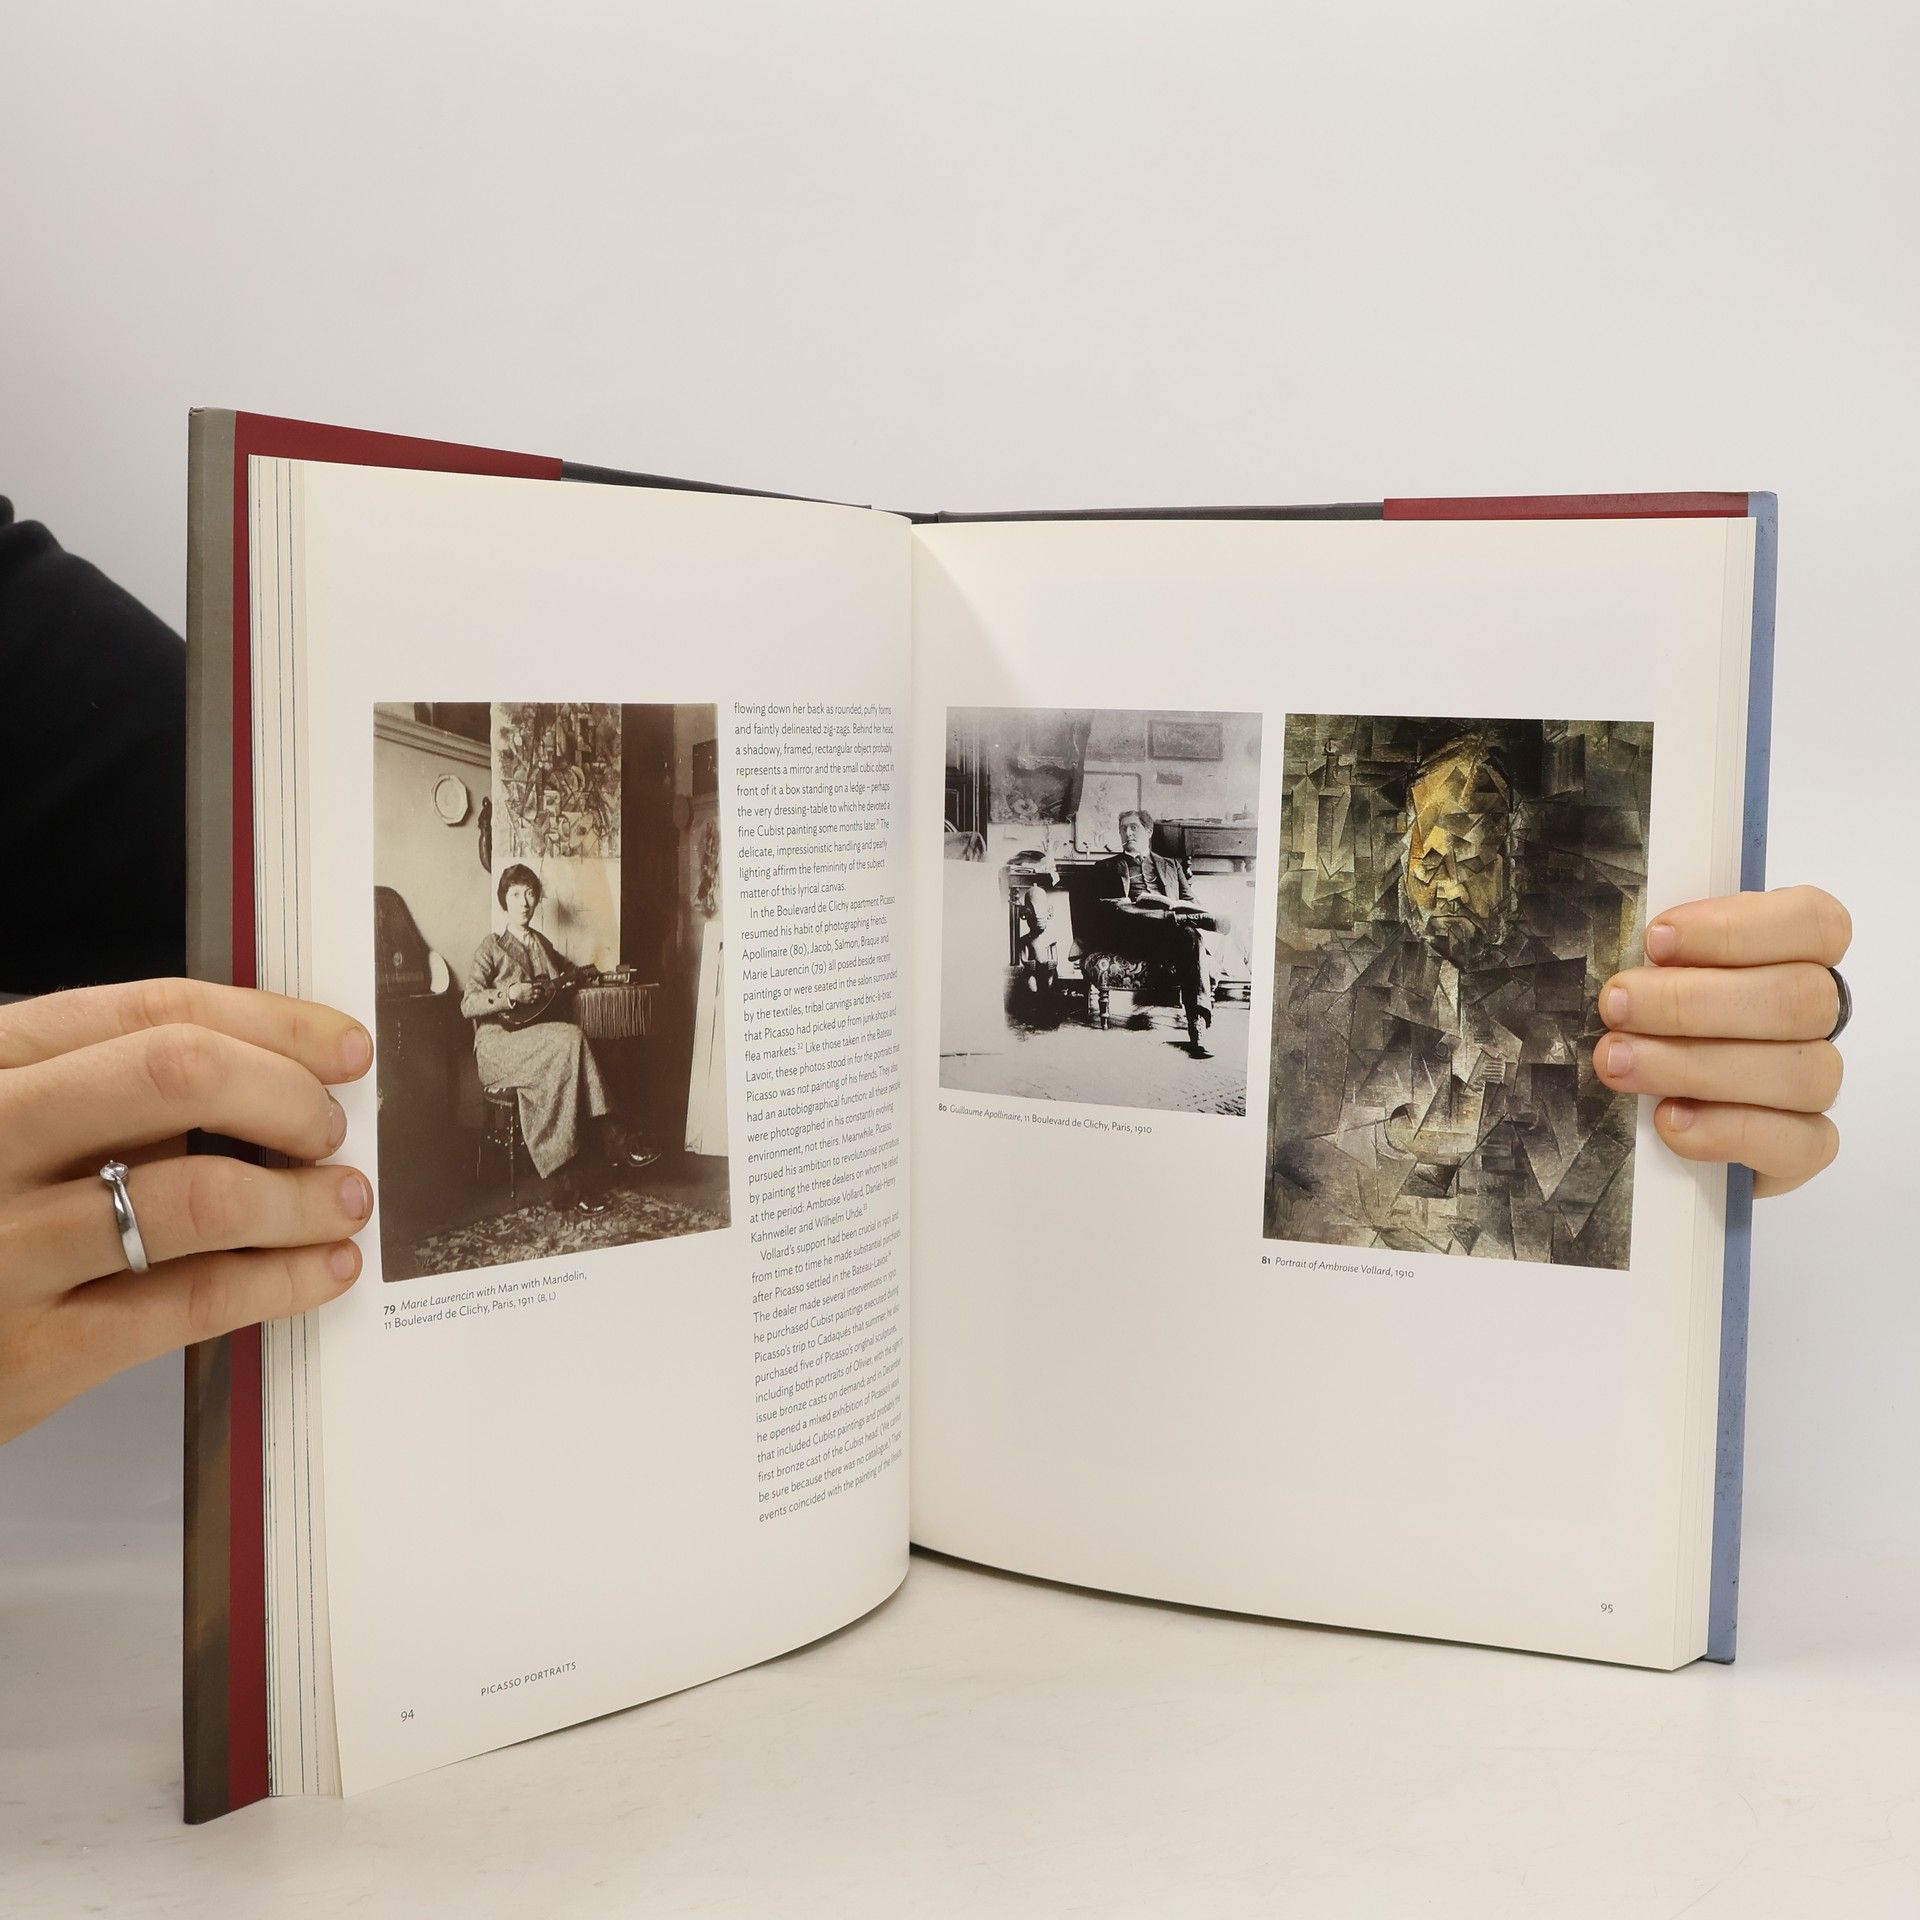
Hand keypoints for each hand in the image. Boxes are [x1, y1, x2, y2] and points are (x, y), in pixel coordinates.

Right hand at [0, 979, 374, 1444]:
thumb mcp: (11, 1129)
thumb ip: (104, 1093)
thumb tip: (276, 1074)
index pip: (147, 1012)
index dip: (270, 1023)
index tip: (345, 1046)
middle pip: (178, 1074)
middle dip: (288, 1096)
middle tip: (331, 1130)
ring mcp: (3, 1250)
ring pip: (201, 1194)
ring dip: (304, 1197)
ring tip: (345, 1202)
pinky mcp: (33, 1354)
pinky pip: (193, 1301)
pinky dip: (285, 1279)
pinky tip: (323, 1269)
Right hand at [508, 981, 538, 1005]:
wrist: (513, 994)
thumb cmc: (516, 988)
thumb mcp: (520, 982)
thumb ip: (525, 981)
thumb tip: (527, 978)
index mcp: (530, 986)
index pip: (538, 984)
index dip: (540, 984)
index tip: (541, 984)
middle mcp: (531, 991)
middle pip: (539, 991)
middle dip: (539, 991)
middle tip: (538, 991)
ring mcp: (530, 996)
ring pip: (537, 996)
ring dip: (537, 996)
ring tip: (536, 995)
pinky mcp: (528, 1000)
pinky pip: (533, 1001)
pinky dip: (533, 1000)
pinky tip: (532, 999)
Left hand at [1594, 885, 1849, 1197]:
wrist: (1635, 1105)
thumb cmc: (1638, 1015)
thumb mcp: (1639, 967)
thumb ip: (1652, 949)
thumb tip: (1627, 933)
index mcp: (1792, 953)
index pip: (1813, 922)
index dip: (1737, 928)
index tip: (1656, 940)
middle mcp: (1815, 1015)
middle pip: (1799, 1000)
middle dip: (1692, 1003)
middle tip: (1614, 1007)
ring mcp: (1814, 1081)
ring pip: (1800, 1073)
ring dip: (1696, 1067)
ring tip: (1617, 1063)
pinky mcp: (1802, 1146)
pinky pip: (1800, 1145)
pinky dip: (1728, 1132)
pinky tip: (1668, 1120)